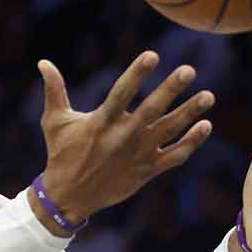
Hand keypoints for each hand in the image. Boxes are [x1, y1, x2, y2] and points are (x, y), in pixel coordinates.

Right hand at [36, 52, 213, 227]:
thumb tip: (42, 62)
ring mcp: (138, 154)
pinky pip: (175, 156)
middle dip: (171, 89)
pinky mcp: (148, 170)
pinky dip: (192, 143)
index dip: (137, 74)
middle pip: (152, 109)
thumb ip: (54, 90)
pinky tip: (206, 125)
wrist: (69, 196)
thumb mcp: (54, 121)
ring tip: (209, 96)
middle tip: (189, 70)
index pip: (122, 93)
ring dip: (190, 113)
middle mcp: (123, 136)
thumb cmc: (61, 154)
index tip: (152, 55)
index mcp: (101, 122)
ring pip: (169, 131)